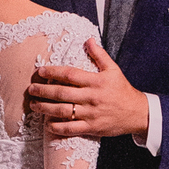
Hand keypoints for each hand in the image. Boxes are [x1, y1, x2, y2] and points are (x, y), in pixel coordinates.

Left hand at [28, 40, 148, 139]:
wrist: (137, 113)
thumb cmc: (123, 91)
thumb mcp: (113, 70)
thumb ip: (99, 55)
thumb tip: (88, 40)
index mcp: (95, 81)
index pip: (69, 74)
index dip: (52, 72)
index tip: (40, 71)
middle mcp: (91, 97)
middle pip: (61, 93)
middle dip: (43, 91)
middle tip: (30, 89)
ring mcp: (90, 113)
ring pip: (63, 111)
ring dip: (45, 108)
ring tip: (34, 105)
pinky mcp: (91, 127)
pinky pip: (71, 129)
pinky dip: (57, 128)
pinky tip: (47, 125)